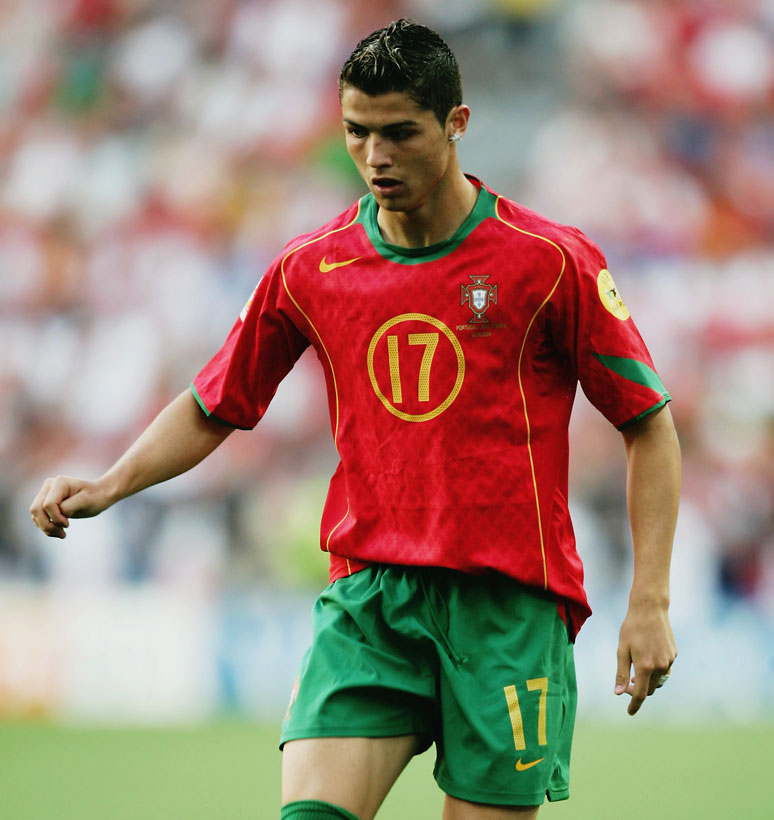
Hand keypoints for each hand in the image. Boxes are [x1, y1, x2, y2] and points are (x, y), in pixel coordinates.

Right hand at [29, 475, 112, 538]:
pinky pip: (38, 518)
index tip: (68, 524)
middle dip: (47, 525)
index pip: (48, 504)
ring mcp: (45, 493)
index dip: (56, 518)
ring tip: (62, 534)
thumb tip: (55, 514)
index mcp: (60, 482)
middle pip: (36, 509)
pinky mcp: (44, 502)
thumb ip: (69, 507)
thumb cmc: (95, 497)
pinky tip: (59, 531)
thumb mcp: (86, 502)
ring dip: (46, 528)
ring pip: (35, 515)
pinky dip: (46, 527)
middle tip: (63, 534)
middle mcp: (49, 485)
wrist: (99, 495)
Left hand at [615, 600, 676, 715]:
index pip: (640, 694)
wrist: (650, 609)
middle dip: (638, 690)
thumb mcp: (622, 649)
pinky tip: (647, 656)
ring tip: (636, 670)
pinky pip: (664, 668)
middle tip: (626, 682)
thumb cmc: (632, 628)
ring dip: (648, 680)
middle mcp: (660, 666)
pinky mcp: (674, 654)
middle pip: (649, 689)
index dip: (634, 704)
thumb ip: (621, 672)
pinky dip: (655, 669)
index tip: (629, 712)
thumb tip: (618, 692)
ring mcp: (669, 660)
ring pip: (658, 680)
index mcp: (645, 666)